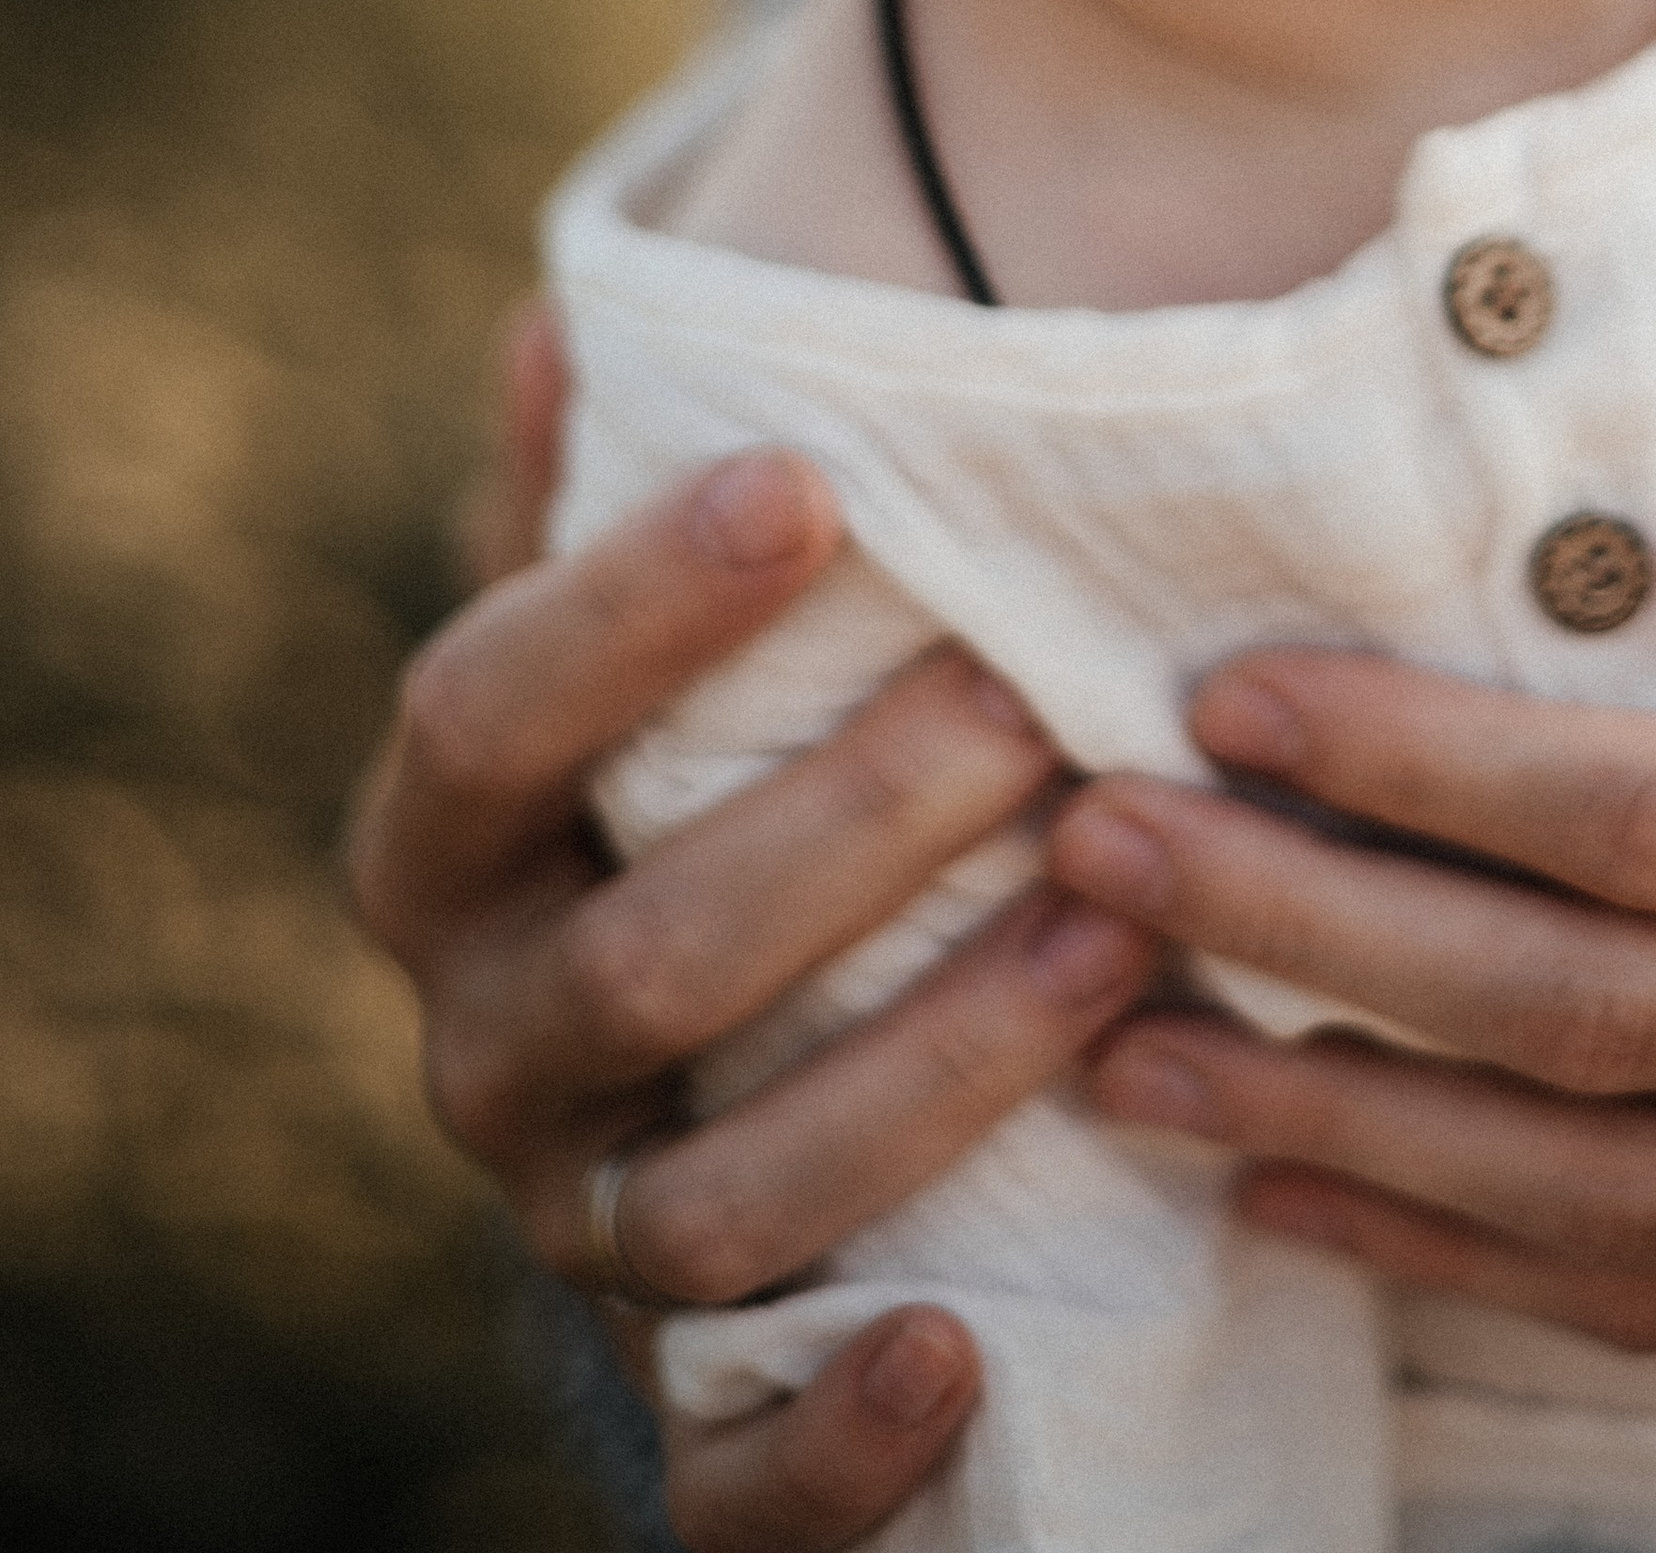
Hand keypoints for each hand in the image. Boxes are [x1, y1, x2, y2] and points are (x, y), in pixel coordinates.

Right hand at [347, 306, 1157, 1546]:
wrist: (725, 1138)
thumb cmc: (708, 823)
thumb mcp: (642, 686)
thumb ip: (602, 523)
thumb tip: (572, 313)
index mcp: (450, 860)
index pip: (483, 712)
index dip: (631, 602)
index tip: (814, 480)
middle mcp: (493, 1054)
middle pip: (639, 955)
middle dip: (844, 829)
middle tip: (1033, 705)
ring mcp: (586, 1244)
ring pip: (716, 1195)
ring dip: (919, 1068)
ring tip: (1113, 934)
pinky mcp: (695, 1427)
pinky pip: (730, 1491)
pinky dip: (836, 1433)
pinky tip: (956, 1345)